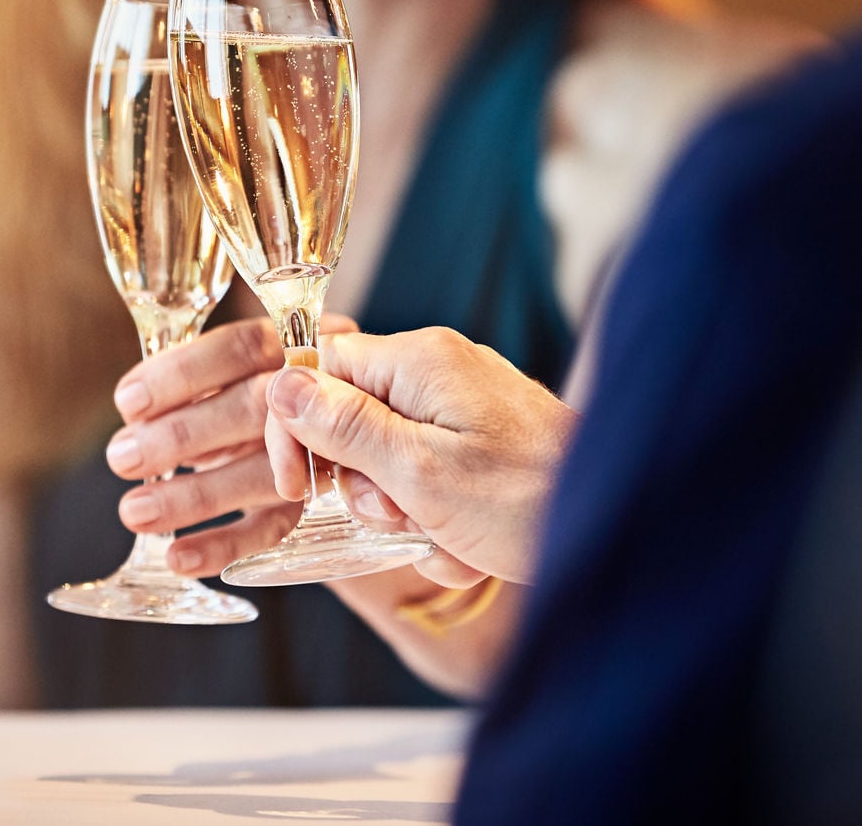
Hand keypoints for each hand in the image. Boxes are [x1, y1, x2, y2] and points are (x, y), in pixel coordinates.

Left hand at [105, 316, 357, 577]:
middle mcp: (323, 390)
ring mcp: (329, 450)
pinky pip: (277, 528)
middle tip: (121, 457)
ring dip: (194, 496)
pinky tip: (179, 558)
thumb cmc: (265, 391)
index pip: (241, 346)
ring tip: (134, 512)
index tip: (127, 402)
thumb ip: (203, 380)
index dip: (182, 373)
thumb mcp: (240, 371)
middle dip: (181, 434)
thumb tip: (135, 413)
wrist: (349, 430)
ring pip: (264, 473)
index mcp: (297, 341)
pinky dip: (225, 544)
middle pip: (254, 406)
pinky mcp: (325, 506)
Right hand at [265, 328, 577, 584]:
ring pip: (389, 458)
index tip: (299, 486)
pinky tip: (470, 548)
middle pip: (353, 418)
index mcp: (420, 360)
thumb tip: (280, 384)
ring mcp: (465, 407)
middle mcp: (440, 371)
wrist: (627, 532)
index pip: (321, 367)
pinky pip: (430, 476)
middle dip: (365, 483)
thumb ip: (344, 426)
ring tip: (446, 538)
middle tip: (401, 515)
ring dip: (405, 511)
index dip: (297, 426)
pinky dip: (438, 520)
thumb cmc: (530, 500)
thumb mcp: (419, 472)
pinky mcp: (484, 442)